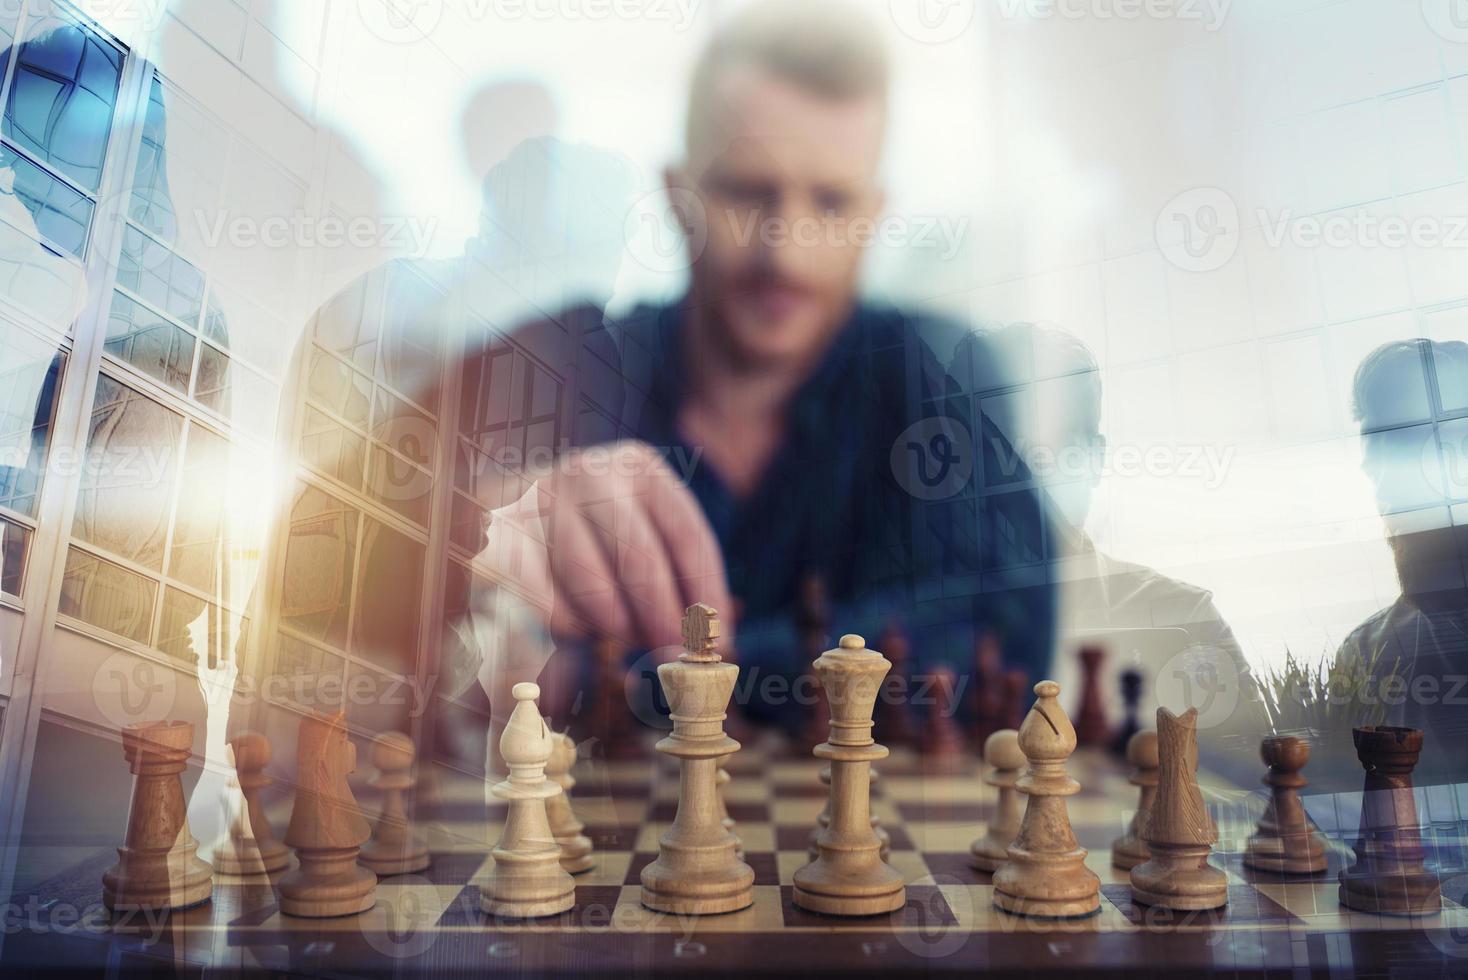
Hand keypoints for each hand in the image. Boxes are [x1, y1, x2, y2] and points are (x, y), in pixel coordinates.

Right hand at [484, 441, 731, 655]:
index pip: (687, 535)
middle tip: (673, 656)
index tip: (717, 640)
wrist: (506, 507)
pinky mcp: (503, 537)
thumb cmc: (594, 530)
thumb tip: (720, 643)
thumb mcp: (641, 530)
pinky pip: (547, 600)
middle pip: (640, 558)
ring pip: (592, 583)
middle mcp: (590, 473)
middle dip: (662, 618)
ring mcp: (542, 500)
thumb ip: (678, 574)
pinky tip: (580, 625)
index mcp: (639, 467)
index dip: (706, 594)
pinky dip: (571, 625)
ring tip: (624, 634)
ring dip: (615, 623)